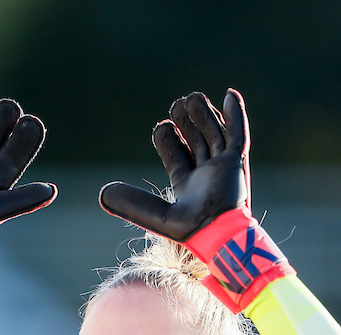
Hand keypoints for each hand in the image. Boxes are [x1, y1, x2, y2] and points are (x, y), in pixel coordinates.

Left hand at [99, 89, 248, 240]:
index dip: (167, 139)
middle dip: (187, 122)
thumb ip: (131, 202)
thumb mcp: (153, 214)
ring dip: (204, 115)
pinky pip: (238, 134)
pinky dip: (236, 115)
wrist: (216, 233)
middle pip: (195, 140)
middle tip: (176, 105)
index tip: (161, 125)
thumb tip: (102, 193)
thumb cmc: (188, 230)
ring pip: (213, 133)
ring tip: (192, 97)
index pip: (175, 155)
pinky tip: (231, 95)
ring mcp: (222, 167)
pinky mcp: (236, 162)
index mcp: (186, 184)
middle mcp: (205, 174)